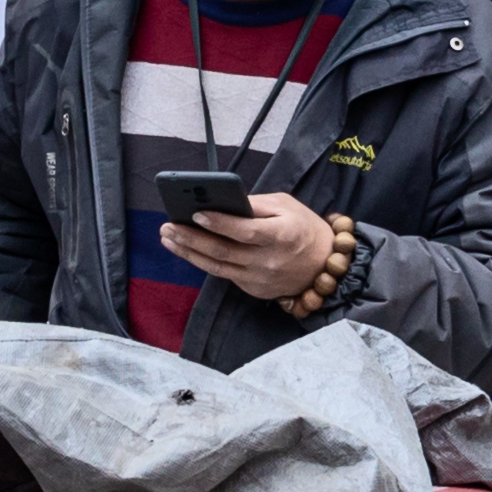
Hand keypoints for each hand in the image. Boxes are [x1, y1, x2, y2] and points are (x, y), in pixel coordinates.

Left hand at [170, 194, 342, 308]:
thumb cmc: (304, 228)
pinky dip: (203, 262)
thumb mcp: (286, 206)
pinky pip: (224, 274)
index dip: (220, 223)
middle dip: (191, 238)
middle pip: (223, 251)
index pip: (245, 231)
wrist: (324, 266)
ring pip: (217, 266)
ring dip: (188, 252)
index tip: (196, 213)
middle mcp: (268, 261)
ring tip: (168, 238)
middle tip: (168, 226)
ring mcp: (259, 279)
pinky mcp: (253, 289)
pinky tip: (187, 249)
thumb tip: (222, 202)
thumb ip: (255, 204)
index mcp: (281, 236)